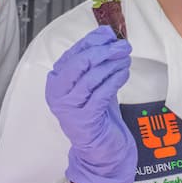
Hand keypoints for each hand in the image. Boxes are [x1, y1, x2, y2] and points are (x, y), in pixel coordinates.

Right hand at [46, 26, 136, 182]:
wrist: (98, 148)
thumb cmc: (96, 112)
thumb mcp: (92, 83)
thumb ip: (95, 62)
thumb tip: (108, 35)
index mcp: (56, 81)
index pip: (72, 53)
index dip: (91, 41)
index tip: (109, 34)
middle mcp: (58, 93)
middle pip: (80, 63)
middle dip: (104, 50)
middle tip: (123, 46)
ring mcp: (69, 107)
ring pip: (91, 77)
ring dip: (112, 64)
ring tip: (125, 59)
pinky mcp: (84, 119)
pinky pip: (100, 93)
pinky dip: (114, 80)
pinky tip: (123, 74)